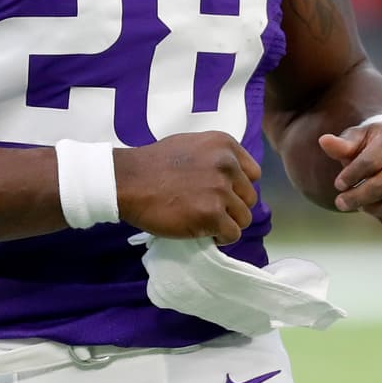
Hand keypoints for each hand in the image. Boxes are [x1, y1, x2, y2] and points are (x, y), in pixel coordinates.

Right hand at [115, 132, 260, 245]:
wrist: (128, 181)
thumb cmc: (153, 164)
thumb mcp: (190, 145)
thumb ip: (215, 157)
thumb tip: (231, 178)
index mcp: (224, 145)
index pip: (253, 174)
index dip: (237, 187)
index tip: (220, 193)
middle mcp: (227, 165)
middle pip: (249, 198)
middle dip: (232, 206)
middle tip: (208, 209)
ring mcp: (220, 190)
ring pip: (243, 218)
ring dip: (226, 223)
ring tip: (204, 221)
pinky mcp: (212, 215)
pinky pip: (232, 234)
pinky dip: (219, 237)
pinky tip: (202, 231)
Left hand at [319, 118, 381, 227]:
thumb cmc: (375, 143)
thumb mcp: (358, 138)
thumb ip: (343, 144)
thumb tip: (324, 141)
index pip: (370, 162)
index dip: (350, 176)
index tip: (337, 184)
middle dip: (356, 198)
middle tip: (341, 202)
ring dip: (372, 209)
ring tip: (362, 203)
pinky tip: (378, 210)